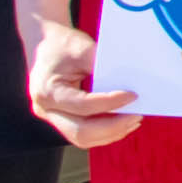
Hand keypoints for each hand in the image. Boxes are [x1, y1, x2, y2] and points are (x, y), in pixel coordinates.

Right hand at [23, 19, 143, 150]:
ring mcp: (52, 117)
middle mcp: (46, 109)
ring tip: (133, 120)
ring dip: (111, 132)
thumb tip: (131, 81)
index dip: (110, 103)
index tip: (132, 96)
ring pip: (83, 138)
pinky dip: (105, 131)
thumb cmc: (62, 44)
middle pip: (81, 131)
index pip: (83, 106)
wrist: (45, 45)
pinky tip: (122, 122)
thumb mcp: (81, 48)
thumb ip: (101, 65)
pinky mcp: (62, 119)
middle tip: (137, 116)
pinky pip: (84, 134)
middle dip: (113, 126)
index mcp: (47, 91)